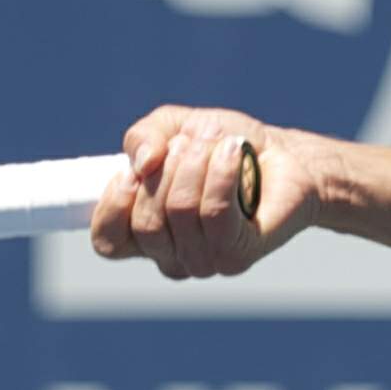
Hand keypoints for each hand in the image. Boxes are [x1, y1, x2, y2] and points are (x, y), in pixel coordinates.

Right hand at [90, 104, 321, 279]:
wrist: (283, 155)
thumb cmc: (224, 146)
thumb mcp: (174, 128)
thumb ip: (143, 138)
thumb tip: (141, 163)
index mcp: (145, 234)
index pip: (107, 242)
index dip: (112, 206)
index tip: (132, 171)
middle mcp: (171, 255)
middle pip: (147, 223)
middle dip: (166, 170)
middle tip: (189, 144)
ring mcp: (204, 261)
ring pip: (182, 212)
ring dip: (196, 164)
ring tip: (216, 144)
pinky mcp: (237, 255)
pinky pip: (216, 213)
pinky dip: (221, 173)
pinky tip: (232, 152)